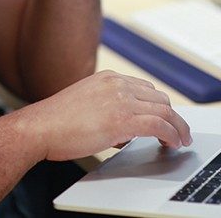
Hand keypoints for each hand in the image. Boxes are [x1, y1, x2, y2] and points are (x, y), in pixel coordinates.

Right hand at [29, 71, 192, 161]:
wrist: (39, 127)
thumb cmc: (56, 122)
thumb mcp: (85, 103)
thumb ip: (107, 109)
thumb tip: (124, 132)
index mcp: (109, 78)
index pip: (145, 88)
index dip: (159, 105)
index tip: (165, 117)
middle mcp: (117, 84)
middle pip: (159, 98)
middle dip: (172, 116)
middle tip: (178, 131)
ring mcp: (121, 100)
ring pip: (164, 110)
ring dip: (177, 126)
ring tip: (181, 140)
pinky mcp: (122, 119)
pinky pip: (158, 125)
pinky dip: (172, 134)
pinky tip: (173, 143)